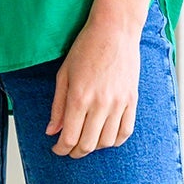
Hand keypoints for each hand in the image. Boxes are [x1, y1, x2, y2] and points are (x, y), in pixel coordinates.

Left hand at [45, 13, 141, 155]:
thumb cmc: (86, 48)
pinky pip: (125, 131)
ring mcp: (119, 103)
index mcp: (79, 97)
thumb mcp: (64, 75)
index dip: (61, 149)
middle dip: (75, 152)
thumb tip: (51, 131)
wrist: (115, 31)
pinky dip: (115, 141)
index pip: (69, 138)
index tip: (57, 149)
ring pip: (107, 142)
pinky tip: (106, 138)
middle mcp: (100, 104)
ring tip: (86, 142)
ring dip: (94, 147)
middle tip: (69, 149)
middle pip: (87, 144)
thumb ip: (57, 106)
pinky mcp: (132, 100)